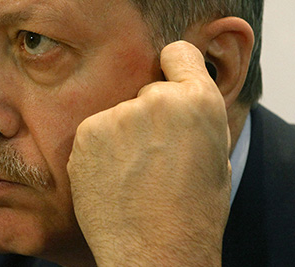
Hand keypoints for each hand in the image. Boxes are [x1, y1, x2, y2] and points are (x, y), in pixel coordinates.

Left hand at [67, 41, 231, 265]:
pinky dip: (99, 150)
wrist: (154, 251)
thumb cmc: (191, 212)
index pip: (179, 53)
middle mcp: (157, 99)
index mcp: (199, 101)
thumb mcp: (214, 155)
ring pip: (118, 114)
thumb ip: (194, 116)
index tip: (167, 78)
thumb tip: (176, 94)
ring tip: (133, 174)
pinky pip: (94, 132)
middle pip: (146, 91)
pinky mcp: (87, 132)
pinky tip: (112, 178)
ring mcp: (118, 115)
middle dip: (148, 115)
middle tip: (154, 156)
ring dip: (121, 135)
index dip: (174, 67)